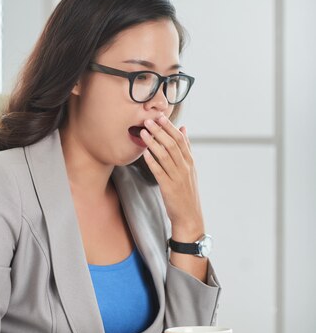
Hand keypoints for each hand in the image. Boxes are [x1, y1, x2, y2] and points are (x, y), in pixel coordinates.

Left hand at [140, 115, 203, 240]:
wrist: (189, 216)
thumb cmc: (187, 191)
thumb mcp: (190, 168)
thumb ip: (186, 148)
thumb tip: (183, 128)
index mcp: (190, 161)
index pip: (181, 139)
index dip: (169, 127)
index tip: (160, 116)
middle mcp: (185, 167)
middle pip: (172, 144)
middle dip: (159, 130)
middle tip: (148, 119)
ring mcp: (177, 177)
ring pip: (165, 155)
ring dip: (153, 142)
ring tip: (143, 132)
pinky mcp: (169, 187)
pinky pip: (159, 171)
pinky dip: (152, 160)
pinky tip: (144, 152)